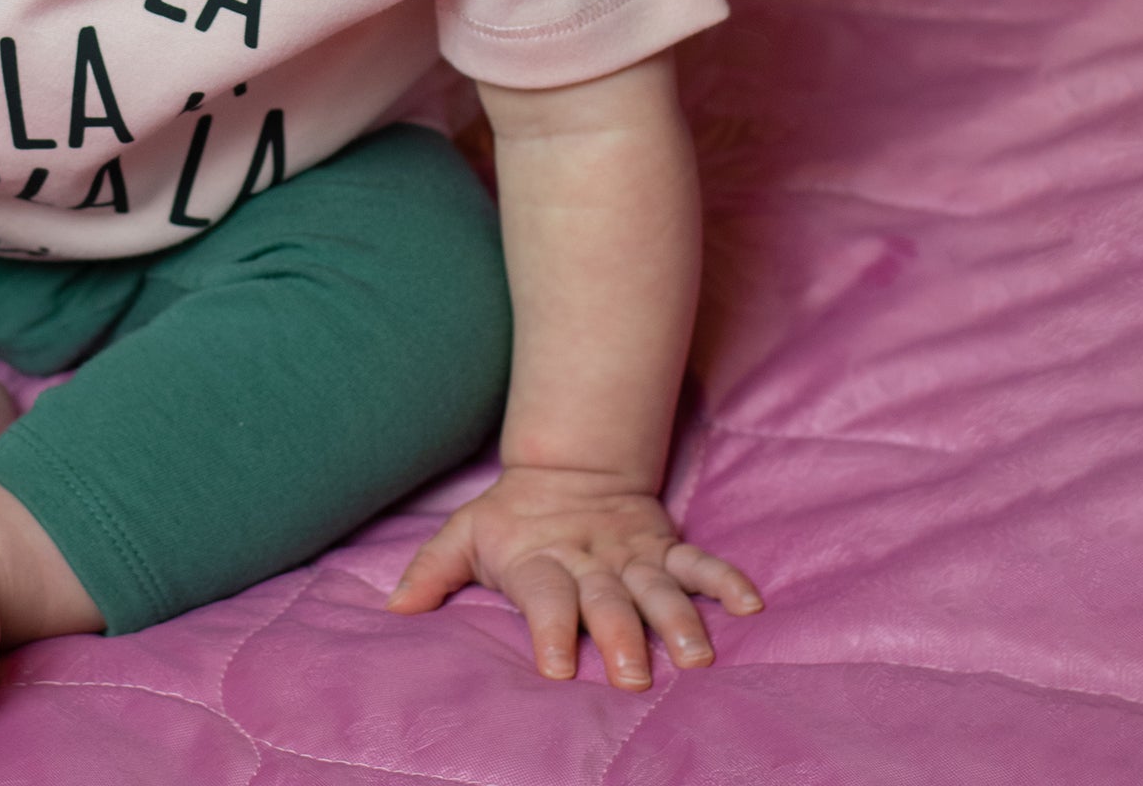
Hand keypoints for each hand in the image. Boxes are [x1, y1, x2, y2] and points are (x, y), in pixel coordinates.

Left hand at [385, 464, 761, 688]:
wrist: (568, 466)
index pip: (544, 596)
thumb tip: (391, 612)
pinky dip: (726, 580)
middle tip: (631, 676)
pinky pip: (699, 564)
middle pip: (607, 600)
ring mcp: (631, 556)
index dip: (549, 629)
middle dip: (620, 636)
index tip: (555, 667)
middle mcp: (590, 561)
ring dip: (678, 620)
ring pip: (659, 588)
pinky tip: (751, 603)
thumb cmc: (512, 517)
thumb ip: (430, 572)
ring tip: (696, 656)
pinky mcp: (664, 548)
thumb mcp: (464, 535)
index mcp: (540, 561)